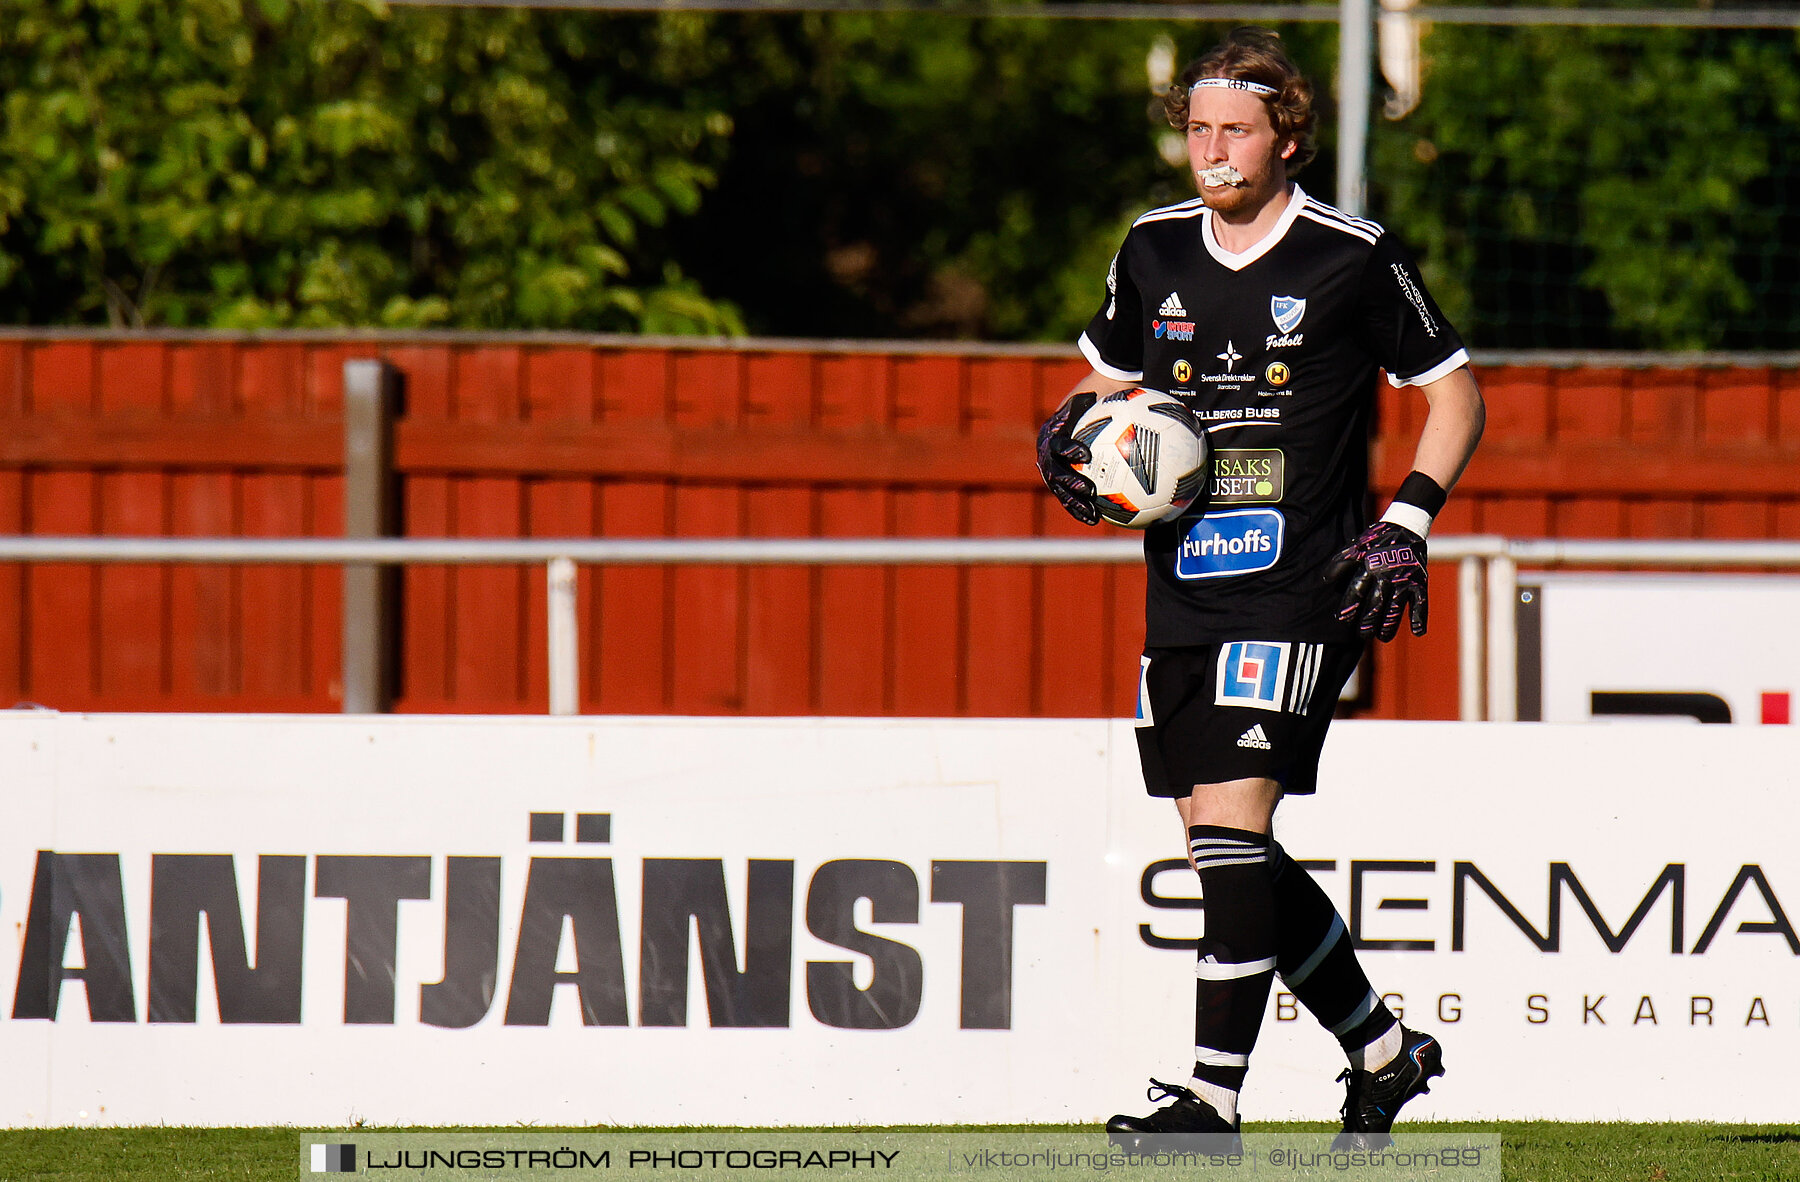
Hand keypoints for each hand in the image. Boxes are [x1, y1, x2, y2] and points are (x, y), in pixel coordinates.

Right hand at [1036, 392, 1098, 525]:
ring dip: (1076, 504)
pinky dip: (1081, 510)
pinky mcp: (1060, 483)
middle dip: (1071, 484)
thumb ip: (1096, 400)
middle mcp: (1047, 454)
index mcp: (1051, 434)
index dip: (1069, 450)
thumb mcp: (1091, 398)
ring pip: (1061, 491)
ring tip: (1094, 515)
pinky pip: (1069, 499)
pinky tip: (1098, 520)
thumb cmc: (1091, 403)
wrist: (1081, 413)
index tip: (1086, 455)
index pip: (1057, 443)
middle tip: (1089, 489)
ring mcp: (1052, 471)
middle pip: (1055, 472)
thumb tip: (1110, 395)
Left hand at [1325, 521, 1427, 640]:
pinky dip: (1420, 617)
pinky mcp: (1420, 582)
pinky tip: (1417, 631)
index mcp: (1369, 567)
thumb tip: (1325, 580)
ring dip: (1390, 625)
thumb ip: (1340, 563)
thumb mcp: (1356, 547)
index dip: (1349, 606)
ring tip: (1383, 637)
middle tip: (1362, 635)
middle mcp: (1386, 575)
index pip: (1356, 590)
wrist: (1406, 527)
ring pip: (1396, 608)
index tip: (1343, 620)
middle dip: (1368, 622)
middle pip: (1375, 604)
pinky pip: (1421, 602)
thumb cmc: (1375, 540)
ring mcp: (1404, 580)